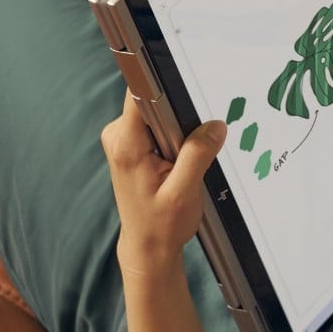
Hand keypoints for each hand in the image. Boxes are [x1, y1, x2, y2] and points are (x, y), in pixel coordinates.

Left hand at [104, 96, 224, 277]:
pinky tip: (174, 161)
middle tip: (187, 149)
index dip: (162, 86)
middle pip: (152, 99)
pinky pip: (155, 123)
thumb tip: (215, 126)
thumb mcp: (184, 192)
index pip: (139, 93)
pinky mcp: (129, 143)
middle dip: (177, 118)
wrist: (147, 245)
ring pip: (157, 111)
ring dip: (176, 130)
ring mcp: (121, 138)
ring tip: (179, 161)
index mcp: (127, 145)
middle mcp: (118, 136)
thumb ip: (198, 154)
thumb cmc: (161, 224)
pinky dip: (171, 137)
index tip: (183, 94)